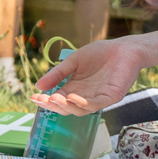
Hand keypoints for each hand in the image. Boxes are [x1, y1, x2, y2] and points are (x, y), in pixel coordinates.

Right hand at [31, 26, 157, 114]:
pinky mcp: (111, 97)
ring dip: (67, 106)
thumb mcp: (74, 61)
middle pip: (67, 108)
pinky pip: (96, 104)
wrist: (124, 48)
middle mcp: (85, 96)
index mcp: (75, 88)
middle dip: (54, 105)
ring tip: (55, 98)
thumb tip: (38, 85)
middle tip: (42, 99)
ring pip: (80, 110)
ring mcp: (98, 98)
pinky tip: (73, 97)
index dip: (46, 100)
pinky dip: (84, 103)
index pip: (58, 99)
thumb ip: (58, 73)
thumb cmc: (100, 54)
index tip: (34, 96)